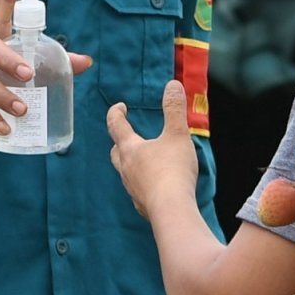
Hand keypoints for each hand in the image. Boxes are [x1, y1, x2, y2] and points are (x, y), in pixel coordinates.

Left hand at [108, 81, 198, 220]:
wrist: (172, 209)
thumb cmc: (172, 169)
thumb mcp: (177, 135)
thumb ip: (174, 109)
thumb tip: (172, 85)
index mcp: (131, 149)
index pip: (117, 126)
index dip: (116, 114)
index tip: (119, 106)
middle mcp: (126, 168)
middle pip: (116, 152)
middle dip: (120, 141)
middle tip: (128, 135)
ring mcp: (132, 188)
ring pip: (125, 171)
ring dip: (130, 162)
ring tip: (144, 159)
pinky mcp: (141, 204)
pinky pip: (137, 188)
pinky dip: (142, 181)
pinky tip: (153, 183)